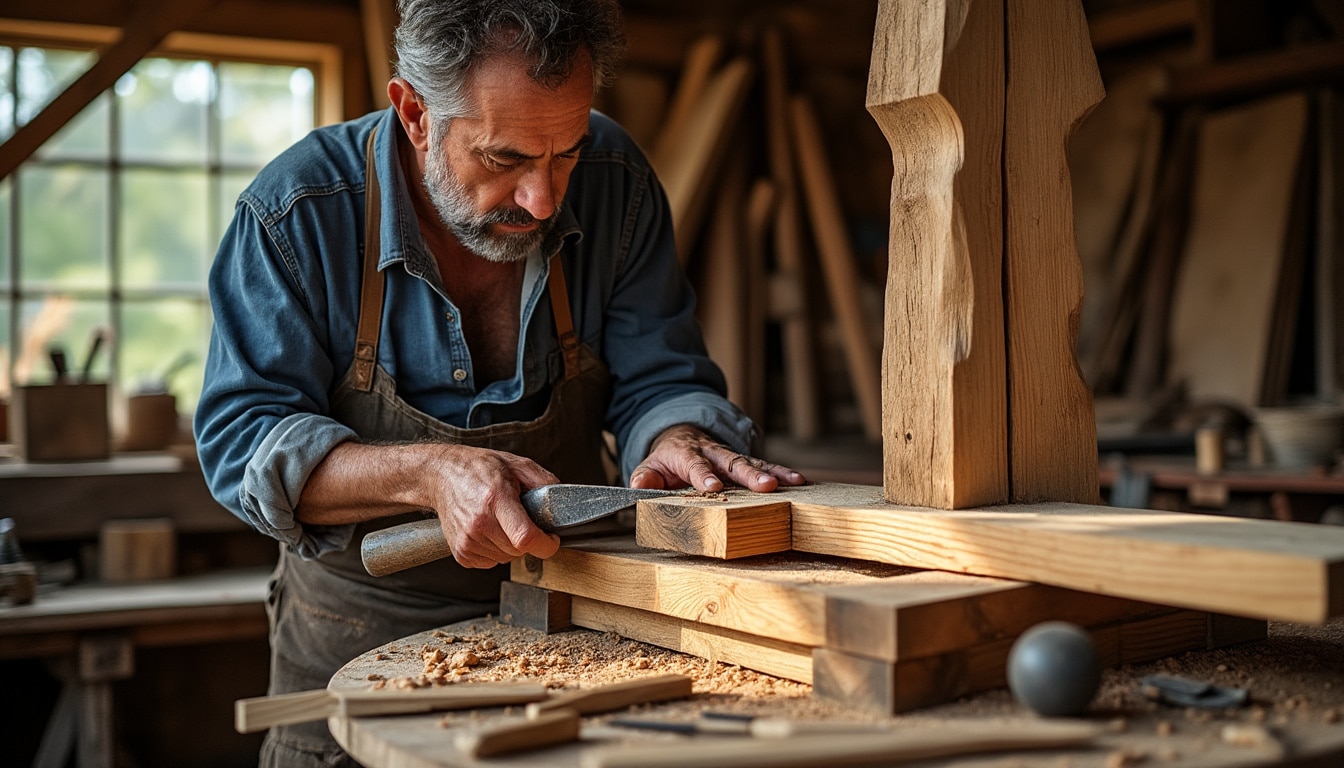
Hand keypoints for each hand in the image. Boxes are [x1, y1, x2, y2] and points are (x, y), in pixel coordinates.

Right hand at [424, 445, 561, 568]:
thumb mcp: (516, 464)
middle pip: (519, 551)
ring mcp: (467, 540)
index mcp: (495, 499)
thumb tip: (563, 501)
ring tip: (500, 521)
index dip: (546, 544)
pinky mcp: (460, 552)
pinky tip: (488, 530)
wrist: (442, 475)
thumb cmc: (478, 469)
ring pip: (506, 558)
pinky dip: (495, 550)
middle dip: (528, 539)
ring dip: (510, 545)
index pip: (526, 538)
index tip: (551, 538)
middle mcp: (479, 523)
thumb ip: (544, 481)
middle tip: (520, 518)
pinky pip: (490, 563)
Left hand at [629, 424, 805, 492]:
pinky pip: (763, 464)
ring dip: (772, 471)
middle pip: (732, 462)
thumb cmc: (666, 458)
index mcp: (686, 454)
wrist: (681, 434)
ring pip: (752, 462)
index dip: (703, 476)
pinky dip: (781, 471)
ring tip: (793, 481)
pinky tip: (799, 480)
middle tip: (766, 485)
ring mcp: (729, 455)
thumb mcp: (648, 465)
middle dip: (749, 474)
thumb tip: (638, 487)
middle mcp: (712, 451)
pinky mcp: (743, 460)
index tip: (713, 488)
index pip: (695, 465)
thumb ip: (644, 477)